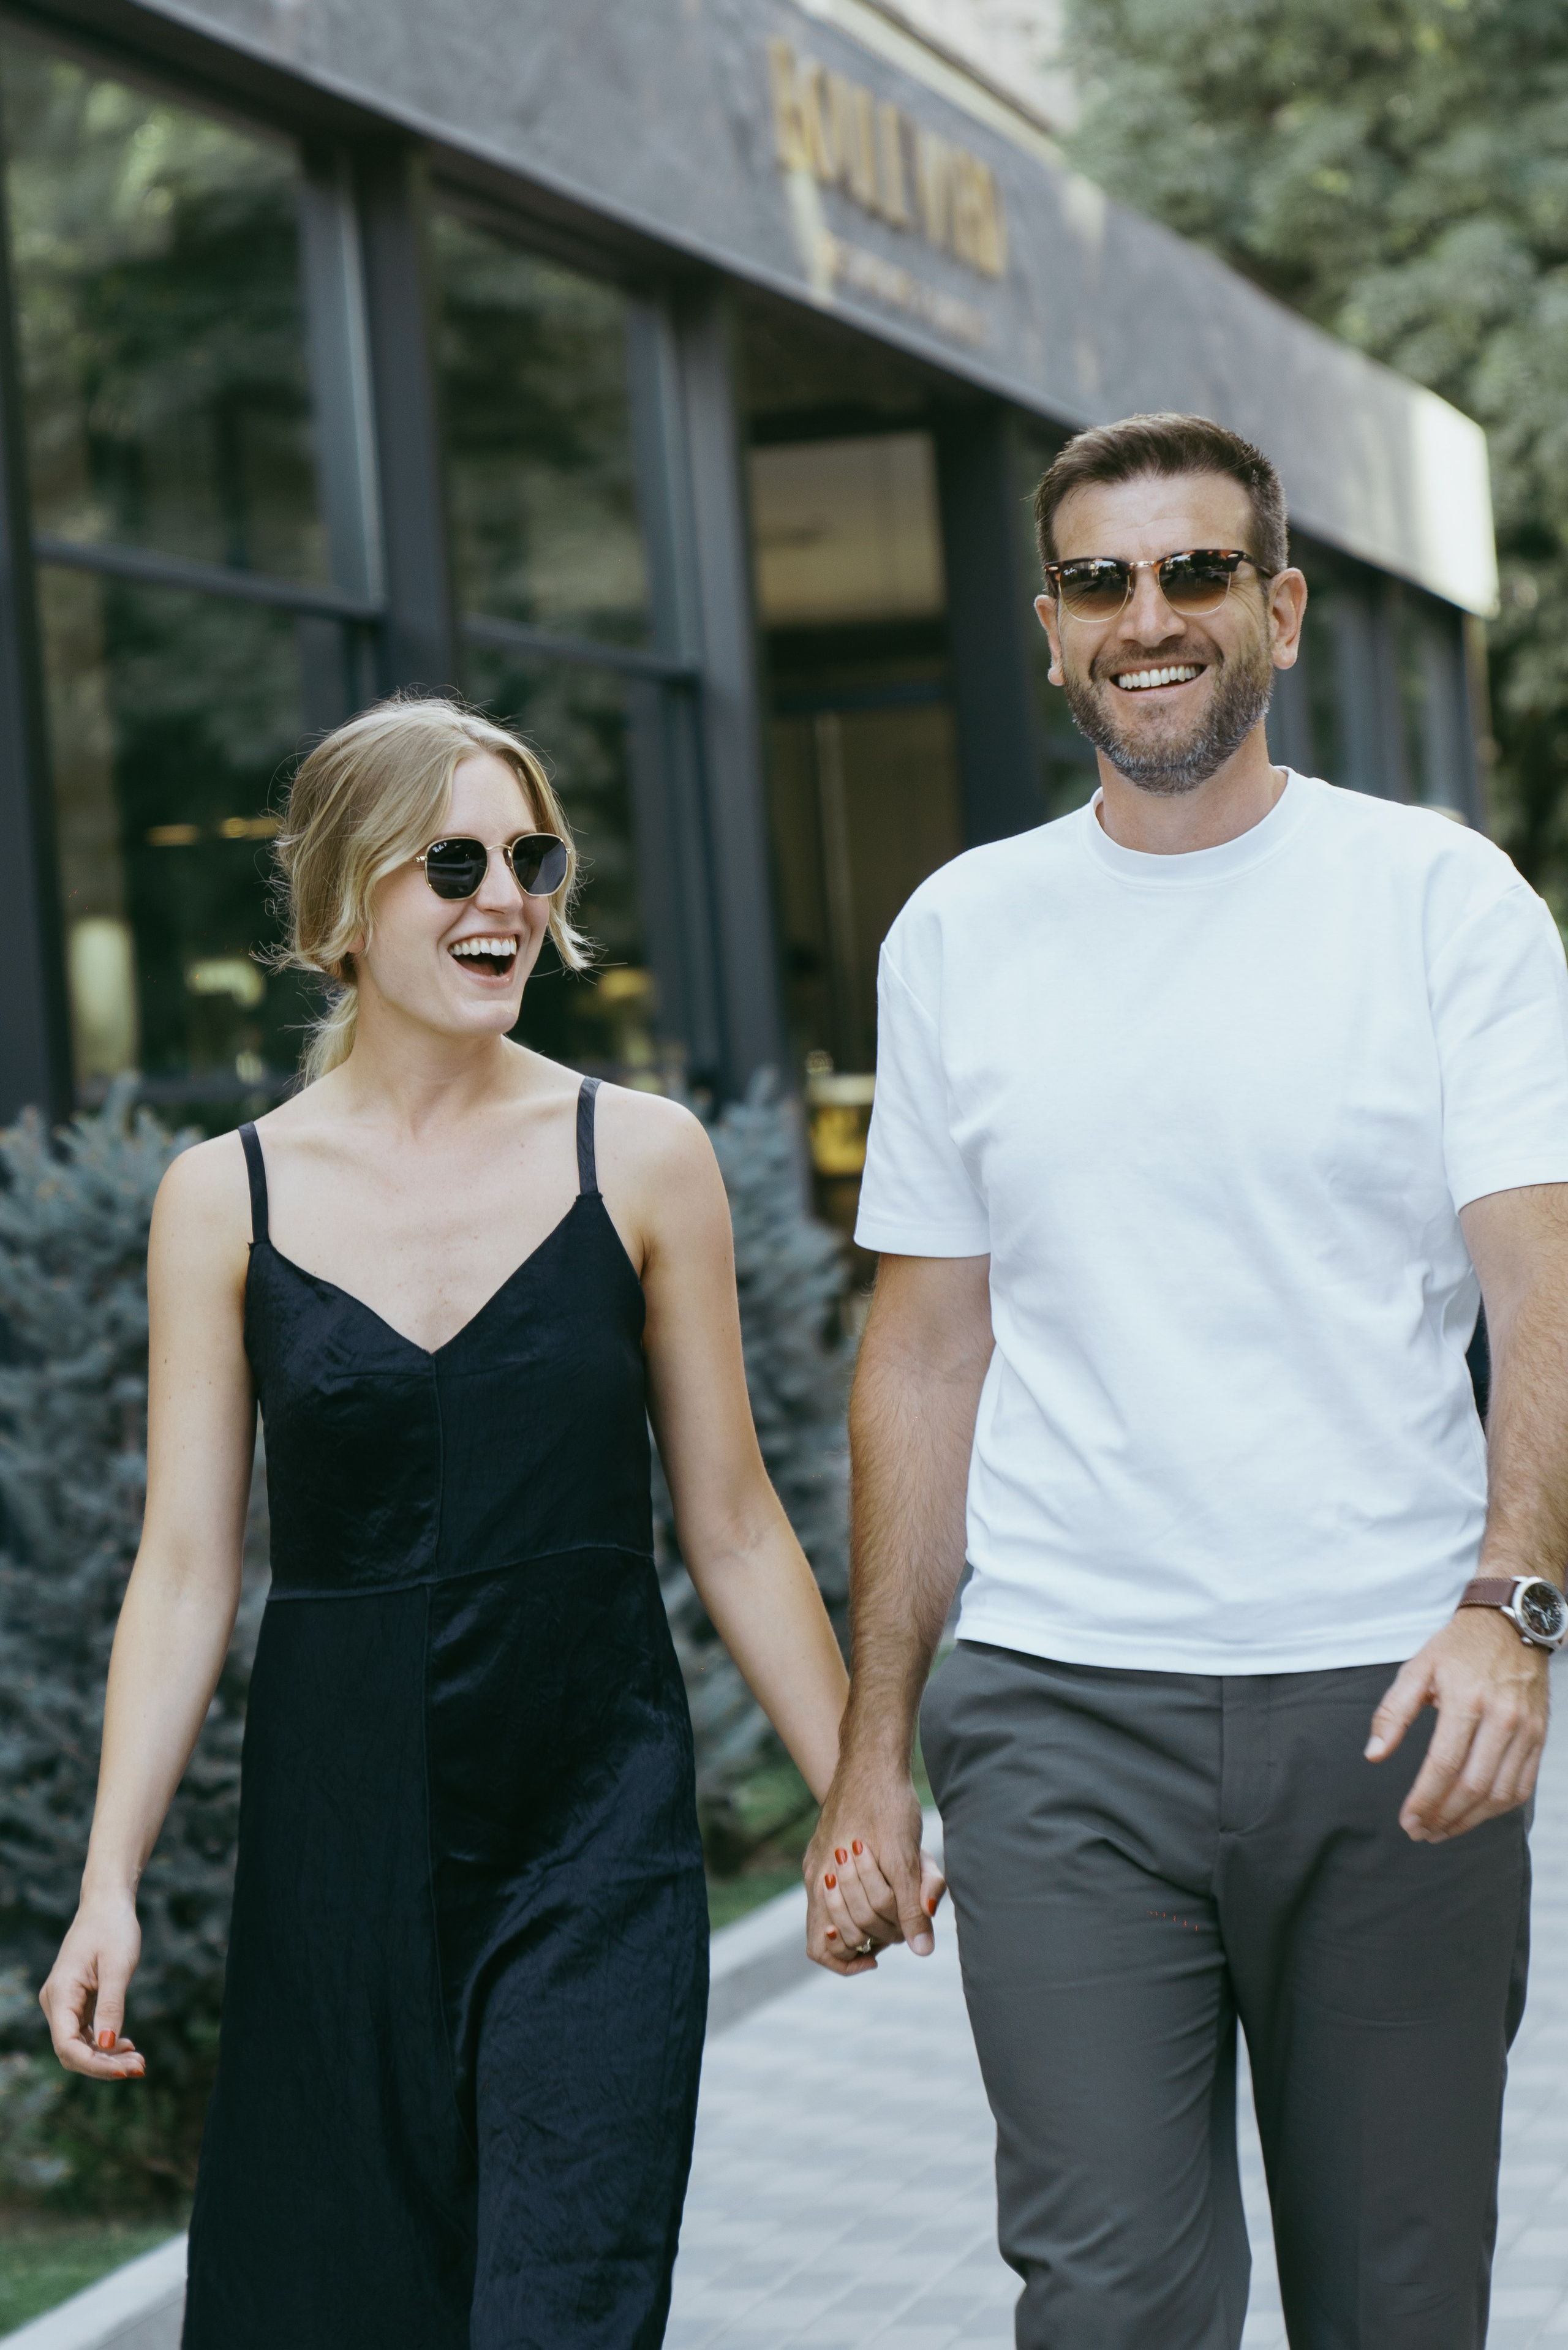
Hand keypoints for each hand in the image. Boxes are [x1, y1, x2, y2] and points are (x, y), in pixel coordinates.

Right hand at [38, 1893, 145, 2079]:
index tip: (126, 2069)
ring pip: (79, 2044)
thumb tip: (107, 2046)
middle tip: (140, 2067)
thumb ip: (111, 2006)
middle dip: (104, 2065)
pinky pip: (85, 2032)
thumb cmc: (113, 1929)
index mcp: (60, 1993)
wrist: (107, 1904)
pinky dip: (104, 2043)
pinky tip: (126, 2046)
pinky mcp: (75, 2002)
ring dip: (106, 2057)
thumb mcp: (118, 1967)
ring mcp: (63, 2003)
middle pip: (72, 2050)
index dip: (94, 2064)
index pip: (67, 2045)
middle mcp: (55, 2002)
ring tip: (138, 2060)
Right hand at [803, 1762, 945, 1974]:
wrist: (873, 1756)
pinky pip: (839, 1887)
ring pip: (839, 1910)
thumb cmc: (888, 1804)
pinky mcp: (827, 1845)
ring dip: (871, 1911)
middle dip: (872, 1933)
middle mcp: (814, 1875)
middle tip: (904, 1917)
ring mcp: (818, 1859)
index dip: (847, 1963)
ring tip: (900, 1895)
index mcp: (824, 1881)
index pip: (822, 1947)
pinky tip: (888, 1882)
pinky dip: (864, 1894)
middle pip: (838, 1931)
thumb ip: (910, 1906)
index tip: (877, 1959)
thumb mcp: (905, 1858)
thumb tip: (921, 1951)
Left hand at [1366, 1604, 1550, 1841]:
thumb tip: (1374, 1754)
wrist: (1510, 1624)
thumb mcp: (1417, 1669)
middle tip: (1420, 1832)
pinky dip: (1498, 1809)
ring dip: (1470, 1821)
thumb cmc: (1458, 1648)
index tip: (1408, 1819)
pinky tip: (1474, 1815)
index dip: (1424, 1799)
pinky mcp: (1539, 1737)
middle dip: (1444, 1817)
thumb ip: (1393, 1712)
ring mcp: (1526, 1730)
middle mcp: (1501, 1718)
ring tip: (1443, 1831)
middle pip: (1473, 1785)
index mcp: (1467, 1699)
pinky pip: (1523, 1786)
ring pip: (1500, 1793)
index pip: (1443, 1765)